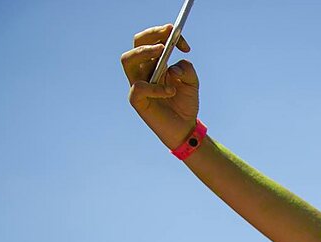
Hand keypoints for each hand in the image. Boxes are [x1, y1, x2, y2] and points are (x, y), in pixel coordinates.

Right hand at [120, 24, 199, 147]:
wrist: (185, 128)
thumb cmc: (185, 104)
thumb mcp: (192, 83)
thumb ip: (187, 70)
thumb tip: (174, 67)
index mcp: (155, 62)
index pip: (153, 40)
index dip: (165, 34)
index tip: (182, 39)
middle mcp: (143, 70)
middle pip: (137, 43)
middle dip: (152, 34)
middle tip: (169, 33)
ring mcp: (138, 84)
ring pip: (128, 59)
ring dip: (144, 51)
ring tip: (163, 50)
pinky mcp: (136, 100)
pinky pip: (139, 87)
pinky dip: (156, 87)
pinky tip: (171, 91)